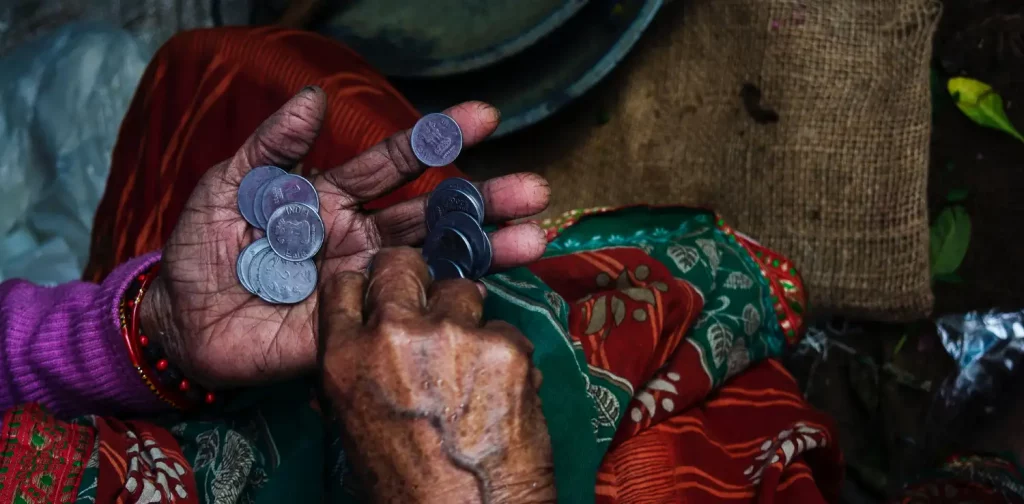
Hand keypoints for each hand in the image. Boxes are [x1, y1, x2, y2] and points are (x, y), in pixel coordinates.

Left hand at [140, 87, 549, 386]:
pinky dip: (444, 303)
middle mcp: (362, 238)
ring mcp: (366, 284)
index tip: (484, 118)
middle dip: (484, 199)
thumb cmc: (203, 249)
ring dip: (484, 250)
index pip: (395, 163)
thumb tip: (314, 99)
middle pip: (432, 214)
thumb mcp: (228, 185)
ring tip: (534, 238)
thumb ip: (271, 147)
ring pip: (433, 263)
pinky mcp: (358, 328)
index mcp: (335, 198)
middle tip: (533, 189)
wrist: (180, 321)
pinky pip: (405, 315)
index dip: (437, 139)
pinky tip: (484, 290)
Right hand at [319, 248, 554, 503]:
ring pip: (462, 290)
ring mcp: (452, 336)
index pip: (344, 284)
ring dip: (468, 316)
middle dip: (418, 279)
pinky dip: (508, 355)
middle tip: (433, 302)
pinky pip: (507, 329)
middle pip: (401, 266)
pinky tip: (504, 391)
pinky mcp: (505, 347)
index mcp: (345, 359)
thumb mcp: (355, 430)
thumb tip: (362, 349)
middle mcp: (393, 336)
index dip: (367, 286)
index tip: (382, 293)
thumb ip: (357, 375)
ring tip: (473, 360)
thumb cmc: (409, 490)